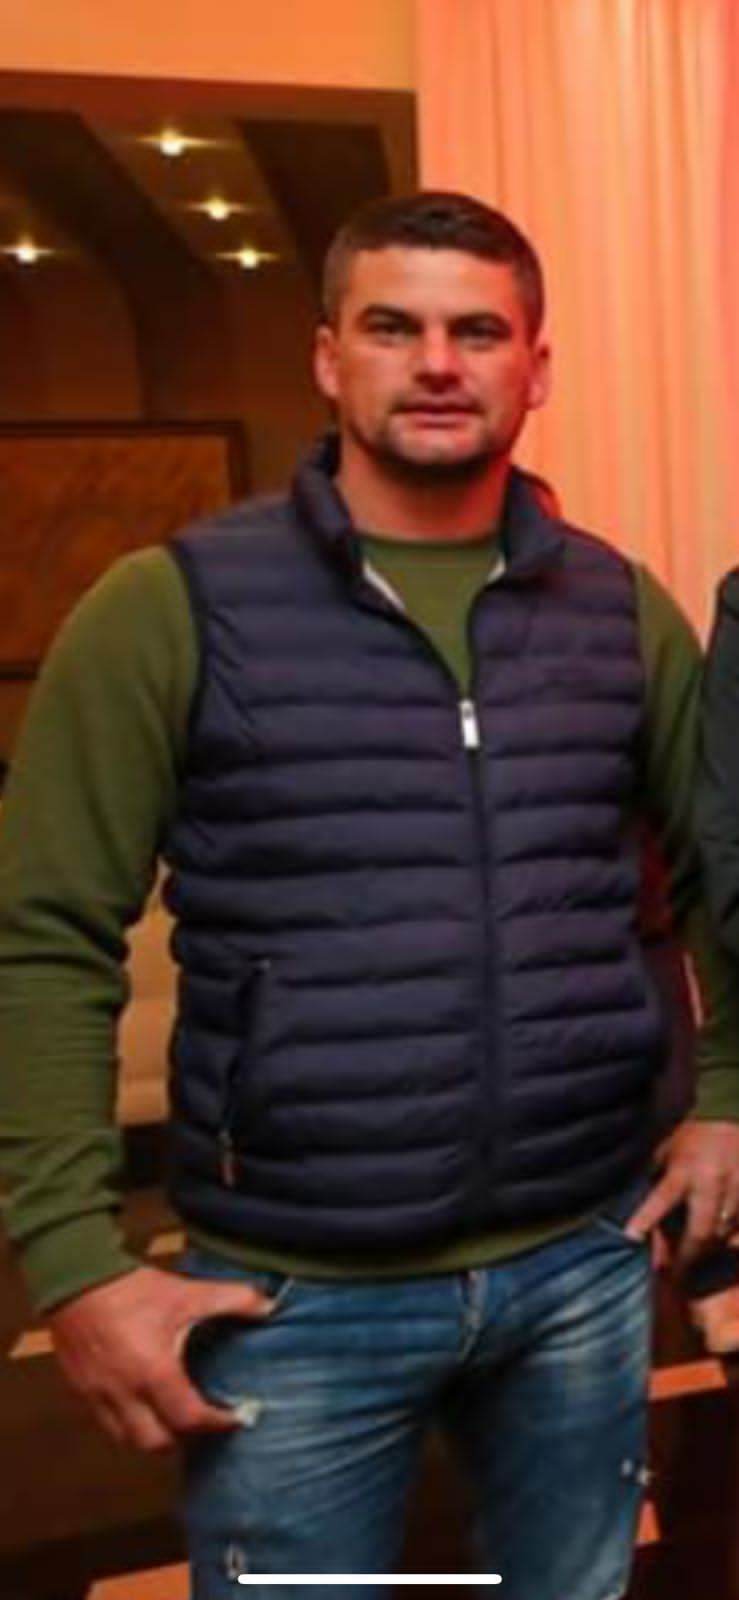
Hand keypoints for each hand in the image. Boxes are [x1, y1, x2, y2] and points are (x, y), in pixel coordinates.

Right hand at [47, 1264, 272, 1451]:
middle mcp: (125, 1393)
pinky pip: (107, 1424)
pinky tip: (143, 1405)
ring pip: (129, 1440)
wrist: (76, 1278)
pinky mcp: (82, 1391)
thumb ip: (232, 1300)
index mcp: (154, 1371)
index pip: (190, 1419)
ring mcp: (99, 1396)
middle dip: (184, 1438)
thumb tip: (270, 1306)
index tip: (236, 1418)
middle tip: (204, 1423)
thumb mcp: (186, 1292)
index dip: (217, 1423)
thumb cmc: (132, 1289)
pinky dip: (129, 1424)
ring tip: (174, 1419)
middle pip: (157, 1443)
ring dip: (154, 1436)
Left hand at [624, 1119, 738, 1264]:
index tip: (629, 1238)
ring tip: (697, 1254)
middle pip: (701, 1232)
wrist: (726, 1114)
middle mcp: (712, 1179)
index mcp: (684, 1168)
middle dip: (688, 1256)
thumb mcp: (663, 1153)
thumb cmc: (688, 1139)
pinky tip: (724, 1241)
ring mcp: (737, 1185)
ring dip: (710, 1248)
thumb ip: (653, 1182)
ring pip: (725, 1233)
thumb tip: (637, 1223)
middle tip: (676, 1272)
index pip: (662, 1198)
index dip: (645, 1219)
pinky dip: (733, 1238)